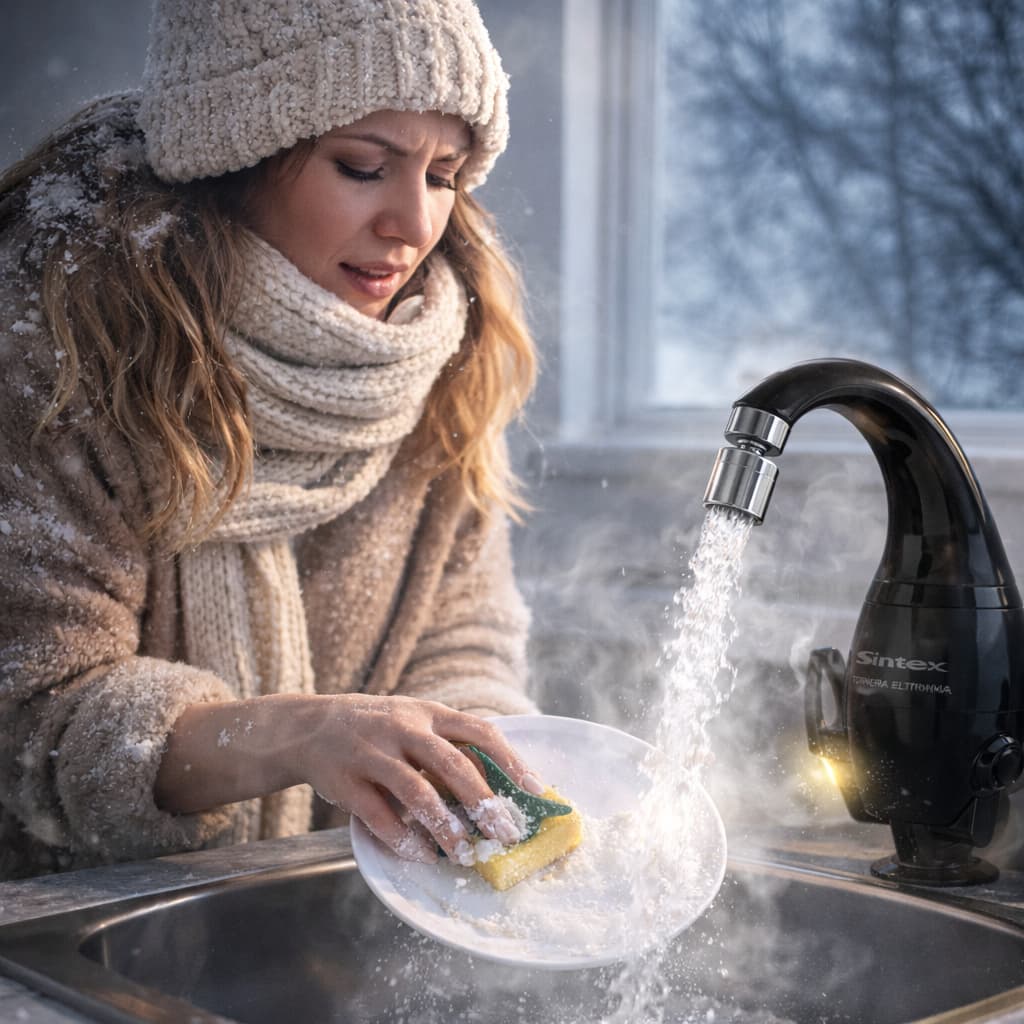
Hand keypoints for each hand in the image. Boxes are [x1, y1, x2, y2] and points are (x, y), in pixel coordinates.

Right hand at [295, 694, 544, 863]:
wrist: (310, 726)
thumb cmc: (379, 730)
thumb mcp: (415, 721)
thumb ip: (449, 747)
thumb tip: (500, 789)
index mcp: (430, 713)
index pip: (480, 731)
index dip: (511, 762)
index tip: (535, 792)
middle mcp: (404, 727)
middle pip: (453, 763)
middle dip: (484, 803)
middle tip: (505, 834)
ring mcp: (372, 752)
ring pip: (416, 791)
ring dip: (444, 826)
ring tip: (463, 852)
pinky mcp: (345, 780)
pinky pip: (378, 814)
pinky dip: (402, 838)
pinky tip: (419, 855)